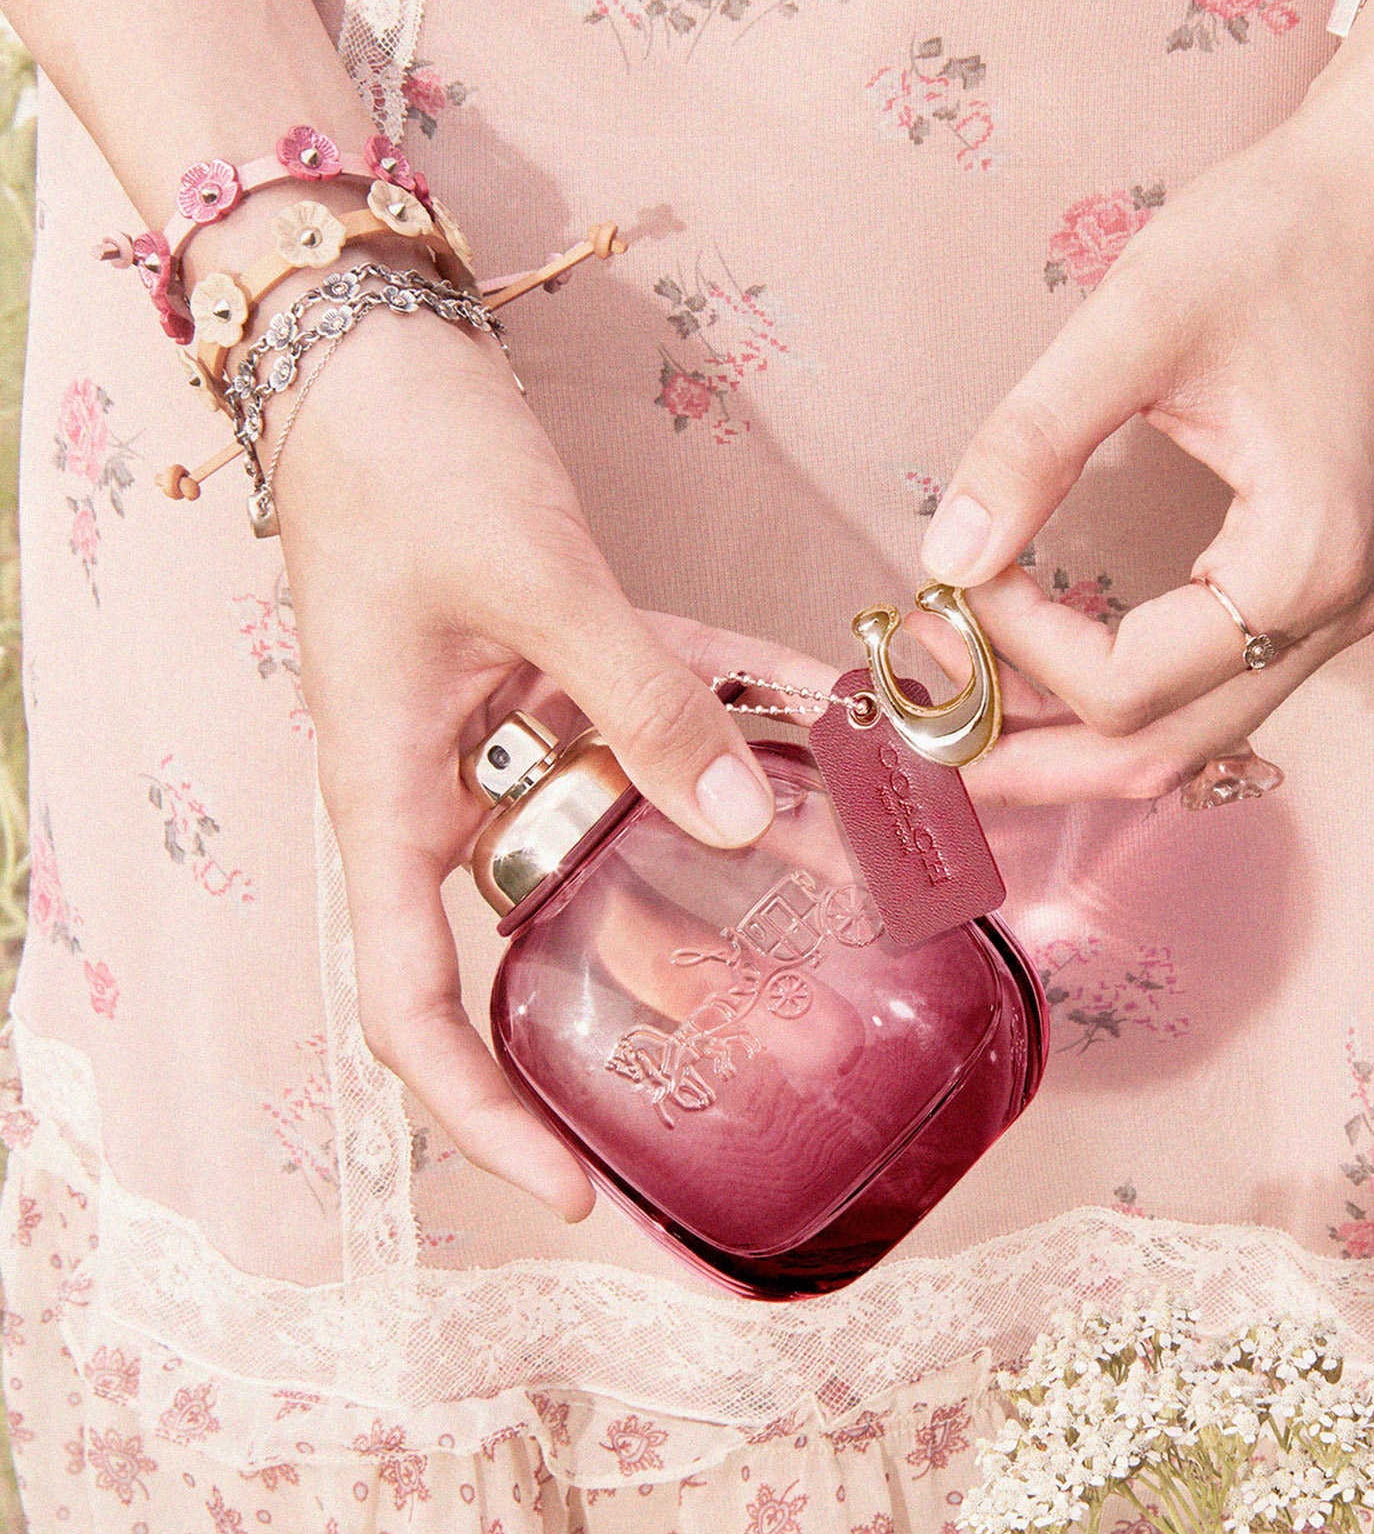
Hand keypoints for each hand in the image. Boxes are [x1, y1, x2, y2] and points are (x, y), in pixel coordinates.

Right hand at [275, 287, 839, 1218]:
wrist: (367, 341)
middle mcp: (447, 784)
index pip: (413, 1008)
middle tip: (772, 1025)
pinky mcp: (555, 653)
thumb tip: (745, 822)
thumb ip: (646, 705)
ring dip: (723, 832)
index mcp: (390, 803)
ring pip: (621, 817)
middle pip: (540, 929)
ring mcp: (505, 721)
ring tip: (846, 868)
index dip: (482, 1118)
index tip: (568, 1193)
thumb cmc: (403, 463)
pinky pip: (656, 704)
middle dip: (654, 979)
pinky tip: (835, 705)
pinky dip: (734, 704)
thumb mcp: (533, 591)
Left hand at [918, 0, 1373, 806]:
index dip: (1019, 650)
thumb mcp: (1137, 322)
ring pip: (1192, 740)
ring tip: (970, 717)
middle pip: (1163, 751)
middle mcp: (1335, 611)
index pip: (1128, 681)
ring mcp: (1336, 609)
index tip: (954, 574)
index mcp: (1304, 559)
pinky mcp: (1320, 588)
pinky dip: (1126, 701)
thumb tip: (945, 555)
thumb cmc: (1276, 237)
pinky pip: (1213, 691)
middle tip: (924, 737)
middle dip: (1034, 754)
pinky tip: (1047, 675)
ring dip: (1075, 741)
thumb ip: (1033, 443)